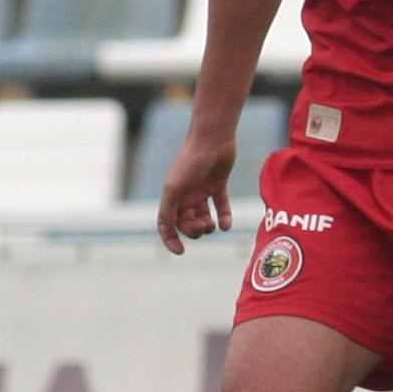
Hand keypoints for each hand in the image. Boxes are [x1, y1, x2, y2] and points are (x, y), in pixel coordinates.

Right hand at [157, 127, 238, 254]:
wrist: (213, 140)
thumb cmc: (191, 162)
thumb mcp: (175, 188)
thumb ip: (169, 210)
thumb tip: (166, 230)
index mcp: (172, 196)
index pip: (166, 224)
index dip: (171, 239)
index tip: (180, 251)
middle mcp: (185, 194)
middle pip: (187, 222)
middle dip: (194, 230)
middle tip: (205, 226)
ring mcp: (202, 190)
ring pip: (203, 216)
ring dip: (208, 226)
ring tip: (213, 224)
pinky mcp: (218, 185)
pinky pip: (220, 206)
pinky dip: (224, 217)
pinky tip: (226, 225)